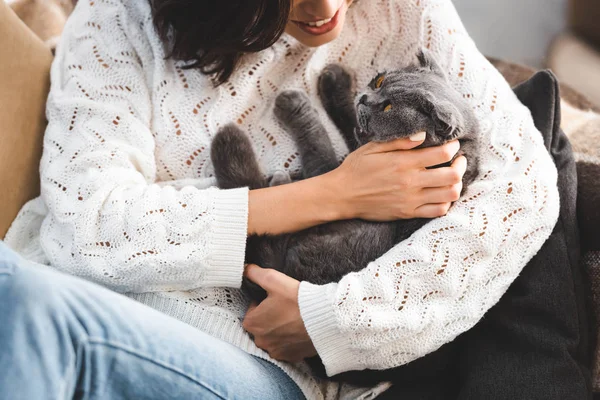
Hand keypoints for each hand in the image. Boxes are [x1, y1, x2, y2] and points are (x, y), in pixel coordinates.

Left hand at [242, 264, 316, 362]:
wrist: (324, 319)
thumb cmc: (297, 300)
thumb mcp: (274, 280)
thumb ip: (255, 274)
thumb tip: (244, 269)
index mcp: (252, 323)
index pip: (251, 311)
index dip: (262, 303)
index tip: (275, 299)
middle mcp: (260, 341)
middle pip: (261, 326)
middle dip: (269, 318)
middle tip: (285, 308)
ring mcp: (275, 351)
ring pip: (272, 338)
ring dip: (279, 330)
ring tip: (293, 319)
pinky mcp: (290, 357)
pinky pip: (285, 348)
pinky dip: (290, 340)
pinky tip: (299, 330)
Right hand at [327, 135, 466, 220]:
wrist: (342, 196)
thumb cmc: (356, 169)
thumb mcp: (373, 147)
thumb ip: (399, 141)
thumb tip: (422, 135)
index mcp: (404, 162)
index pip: (443, 154)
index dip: (453, 147)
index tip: (452, 144)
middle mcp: (411, 182)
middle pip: (452, 175)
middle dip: (461, 165)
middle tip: (458, 160)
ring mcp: (411, 200)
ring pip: (449, 194)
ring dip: (456, 184)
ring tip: (451, 178)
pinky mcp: (408, 213)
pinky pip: (438, 211)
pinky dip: (445, 202)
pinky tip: (440, 194)